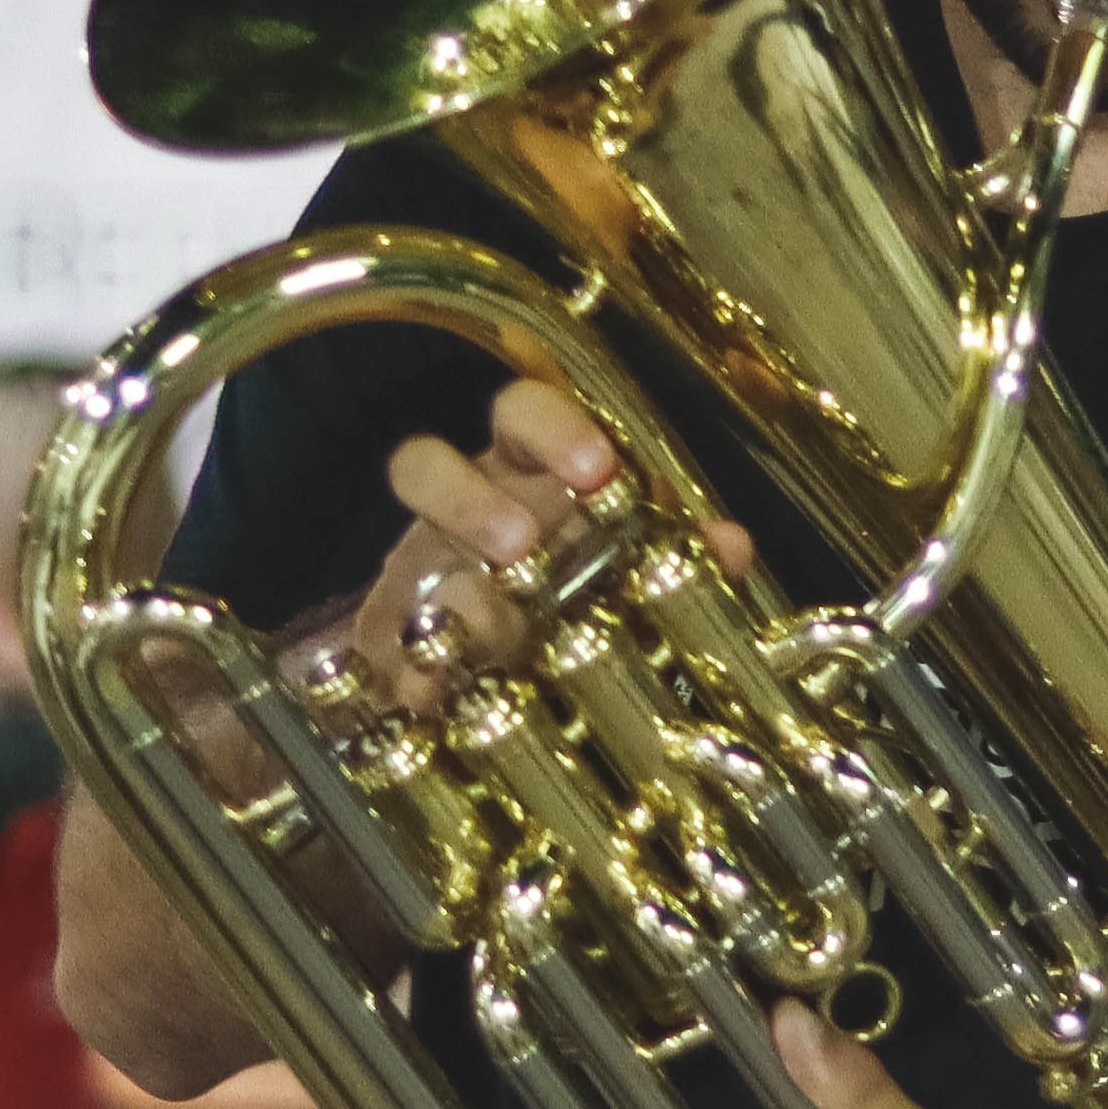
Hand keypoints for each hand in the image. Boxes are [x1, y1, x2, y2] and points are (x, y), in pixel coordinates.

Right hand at [319, 377, 749, 716]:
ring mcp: (409, 571)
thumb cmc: (567, 585)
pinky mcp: (379, 638)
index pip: (521, 413)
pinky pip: (376, 647)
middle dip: (471, 501)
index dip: (553, 431)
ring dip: (435, 597)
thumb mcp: (625, 563)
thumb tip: (731, 547)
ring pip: (399, 554)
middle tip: (519, 545)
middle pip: (428, 465)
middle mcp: (454, 510)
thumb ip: (674, 551)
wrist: (485, 655)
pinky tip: (429, 694)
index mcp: (520, 472)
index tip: (596, 468)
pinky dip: (401, 672)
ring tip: (478, 621)